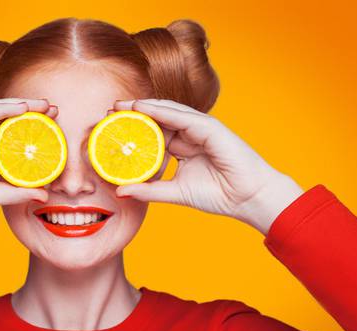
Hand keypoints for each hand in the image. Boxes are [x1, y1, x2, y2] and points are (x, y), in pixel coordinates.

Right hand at [0, 98, 54, 244]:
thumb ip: (15, 193)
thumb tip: (43, 195)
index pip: (12, 135)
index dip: (33, 129)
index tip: (56, 128)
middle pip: (8, 119)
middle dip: (33, 113)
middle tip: (56, 110)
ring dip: (22, 106)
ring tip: (44, 105)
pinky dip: (4, 109)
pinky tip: (22, 108)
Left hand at [111, 99, 303, 234]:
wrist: (248, 198)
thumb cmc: (219, 194)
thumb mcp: (175, 192)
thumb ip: (149, 190)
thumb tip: (120, 192)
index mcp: (181, 147)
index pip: (152, 134)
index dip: (131, 130)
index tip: (108, 129)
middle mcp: (189, 134)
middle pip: (156, 119)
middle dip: (132, 114)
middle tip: (108, 111)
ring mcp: (199, 128)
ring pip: (166, 112)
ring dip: (143, 108)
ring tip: (121, 106)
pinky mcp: (210, 127)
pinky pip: (182, 116)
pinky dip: (162, 111)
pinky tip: (143, 108)